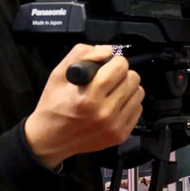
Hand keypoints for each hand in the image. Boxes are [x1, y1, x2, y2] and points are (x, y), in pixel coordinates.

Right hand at [24, 44, 143, 169]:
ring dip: (128, 88)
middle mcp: (105, 113)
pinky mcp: (121, 135)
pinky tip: (115, 104)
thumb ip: (82, 55)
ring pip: (139, 93)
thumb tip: (108, 51)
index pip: (119, 67)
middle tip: (109, 78)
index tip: (108, 65)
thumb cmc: (53, 104)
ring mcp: (114, 126)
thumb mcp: (59, 74)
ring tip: (112, 91)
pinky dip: (129, 103)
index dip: (115, 61)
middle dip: (122, 74)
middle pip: (133, 79)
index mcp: (88, 97)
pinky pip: (138, 109)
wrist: (50, 139)